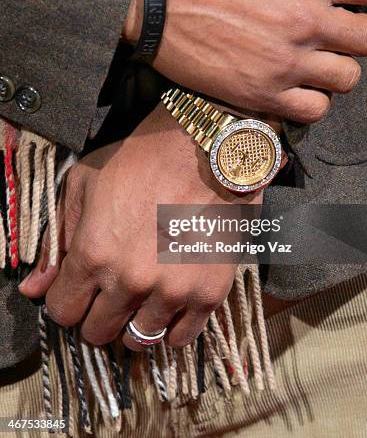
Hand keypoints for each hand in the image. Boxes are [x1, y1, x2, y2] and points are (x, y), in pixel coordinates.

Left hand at [19, 105, 259, 348]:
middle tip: (112, 291)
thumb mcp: (83, 187)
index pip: (62, 311)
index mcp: (93, 254)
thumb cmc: (141, 162)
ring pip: (138, 340)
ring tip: (143, 296)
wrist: (205, 151)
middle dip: (98, 313)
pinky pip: (181, 339)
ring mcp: (172, 291)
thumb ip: (55, 241)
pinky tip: (170, 303)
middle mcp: (130, 280)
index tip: (80, 288)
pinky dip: (172, 327)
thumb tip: (34, 288)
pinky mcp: (208, 293)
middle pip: (97, 332)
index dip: (67, 300)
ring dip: (134, 322)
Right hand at [125, 0, 366, 123]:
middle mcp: (306, 22)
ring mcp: (283, 63)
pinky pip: (312, 111)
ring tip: (314, 54)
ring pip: (346, 78)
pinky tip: (294, 82)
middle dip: (357, 27)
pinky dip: (311, 99)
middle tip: (332, 22)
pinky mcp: (257, 93)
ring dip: (337, 65)